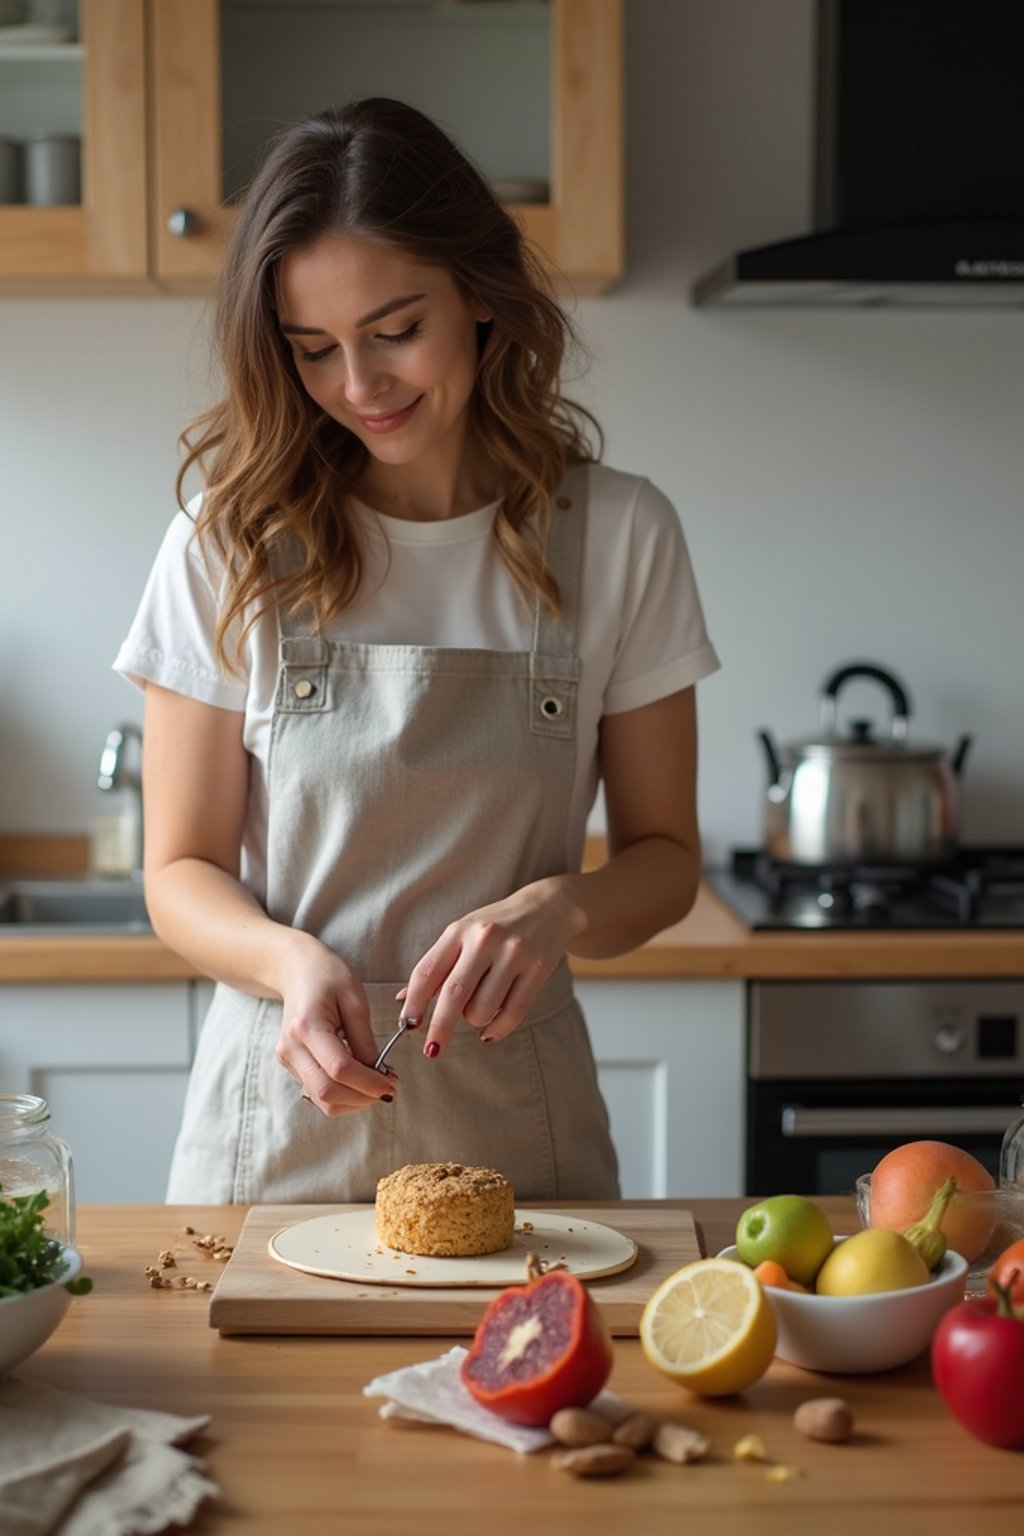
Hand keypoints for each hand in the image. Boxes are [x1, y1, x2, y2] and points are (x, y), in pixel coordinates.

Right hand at [274, 934, 395, 1114]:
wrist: (296, 970)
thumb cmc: (328, 976)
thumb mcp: (355, 1000)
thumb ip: (366, 1041)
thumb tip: (379, 1075)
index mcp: (307, 1026)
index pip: (339, 1070)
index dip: (369, 1083)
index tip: (393, 1084)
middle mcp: (291, 1048)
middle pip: (326, 1093)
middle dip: (362, 1098)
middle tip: (387, 1089)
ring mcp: (287, 1059)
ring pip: (321, 1100)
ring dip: (353, 1100)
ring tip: (375, 1084)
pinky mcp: (290, 1066)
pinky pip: (317, 1092)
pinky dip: (342, 1093)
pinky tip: (358, 1078)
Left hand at [404, 880, 586, 1057]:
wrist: (547, 907)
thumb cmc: (495, 926)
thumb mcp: (462, 935)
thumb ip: (436, 967)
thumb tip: (403, 1001)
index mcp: (459, 930)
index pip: (427, 971)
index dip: (413, 1003)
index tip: (407, 1027)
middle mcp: (484, 938)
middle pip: (454, 993)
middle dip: (440, 1027)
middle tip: (432, 1051)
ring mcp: (514, 952)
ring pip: (483, 1008)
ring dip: (475, 1020)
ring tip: (480, 1008)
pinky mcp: (538, 967)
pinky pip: (513, 1013)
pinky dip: (497, 1029)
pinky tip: (490, 1031)